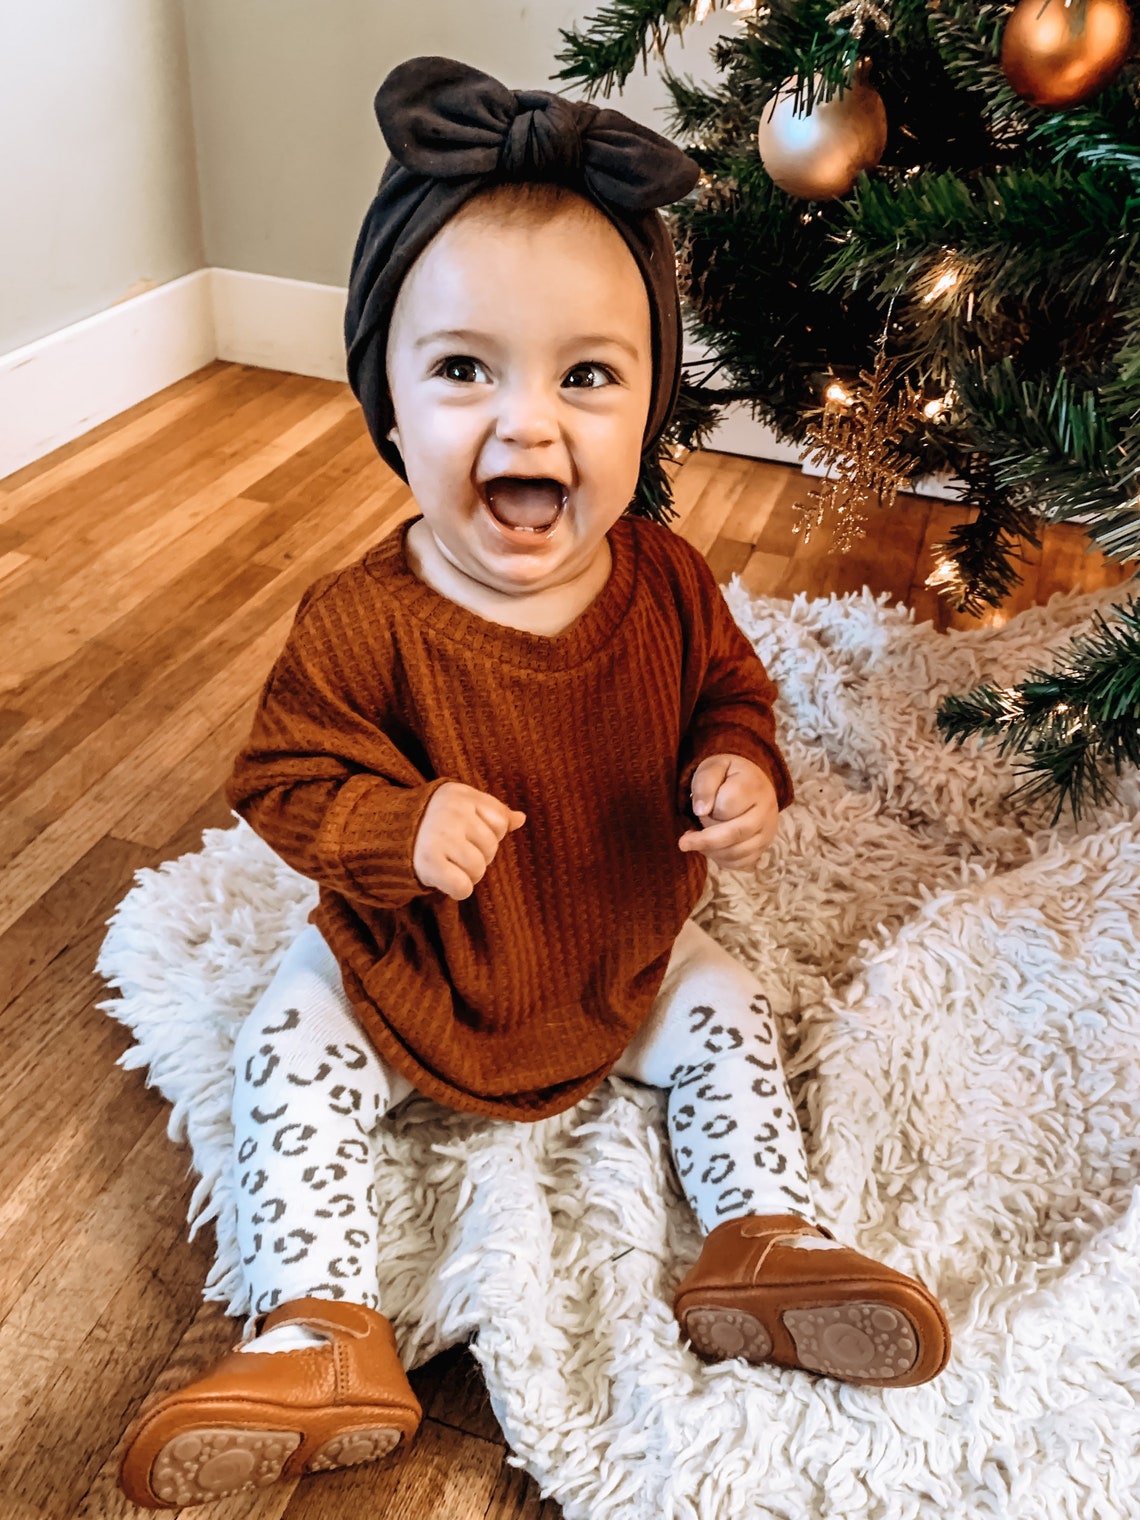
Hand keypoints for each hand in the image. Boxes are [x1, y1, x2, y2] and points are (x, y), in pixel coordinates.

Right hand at [412, 782, 525, 899]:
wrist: (386, 834)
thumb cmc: (434, 821)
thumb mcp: (462, 806)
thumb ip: (493, 811)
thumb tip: (521, 819)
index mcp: (461, 795)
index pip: (500, 822)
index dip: (489, 834)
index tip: (469, 834)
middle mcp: (452, 812)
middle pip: (491, 848)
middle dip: (479, 856)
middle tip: (457, 852)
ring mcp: (440, 837)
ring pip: (479, 869)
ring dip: (469, 875)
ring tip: (452, 865)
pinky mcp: (429, 862)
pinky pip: (463, 887)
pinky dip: (458, 890)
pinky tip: (445, 879)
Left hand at [678, 753, 778, 868]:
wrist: (751, 782)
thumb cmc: (727, 775)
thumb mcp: (712, 767)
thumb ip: (704, 784)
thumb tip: (701, 811)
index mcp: (753, 785)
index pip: (727, 806)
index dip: (708, 810)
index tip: (698, 808)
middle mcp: (766, 810)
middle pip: (735, 833)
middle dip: (705, 840)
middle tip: (683, 842)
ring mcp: (768, 830)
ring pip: (739, 852)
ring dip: (712, 852)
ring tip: (697, 842)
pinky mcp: (764, 847)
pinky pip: (743, 863)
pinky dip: (723, 861)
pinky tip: (712, 849)